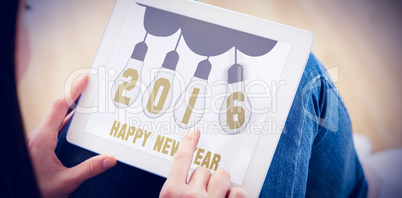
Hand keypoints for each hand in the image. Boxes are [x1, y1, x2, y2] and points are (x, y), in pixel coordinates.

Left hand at [27, 75, 116, 197]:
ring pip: (56, 117)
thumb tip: (110, 159)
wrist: (19, 194)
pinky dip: (68, 119)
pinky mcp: (40, 145)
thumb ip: (89, 170)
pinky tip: (78, 122)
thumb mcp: (65, 182)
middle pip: (59, 108)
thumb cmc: (37, 189)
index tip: (85, 79)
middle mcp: (38, 135)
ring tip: (87, 100)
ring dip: (72, 107)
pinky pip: (55, 126)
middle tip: (91, 86)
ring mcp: (38, 140)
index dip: (73, 91)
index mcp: (42, 139)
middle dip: (75, 95)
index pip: (60, 107)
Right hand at [160, 128, 246, 197]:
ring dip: (220, 186)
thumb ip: (176, 189)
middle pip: (203, 169)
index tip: (194, 131)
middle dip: (204, 180)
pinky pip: (238, 191)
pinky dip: (235, 195)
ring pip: (222, 176)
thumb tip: (187, 176)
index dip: (189, 142)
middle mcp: (191, 196)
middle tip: (201, 197)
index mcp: (171, 193)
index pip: (181, 159)